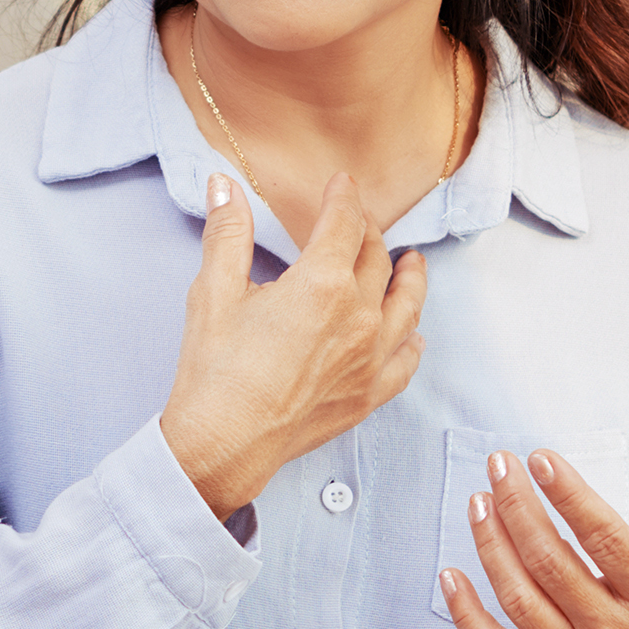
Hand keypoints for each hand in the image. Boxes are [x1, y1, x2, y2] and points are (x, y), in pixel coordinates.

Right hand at [159, 172, 427, 516]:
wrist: (225, 444)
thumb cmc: (217, 371)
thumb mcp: (214, 292)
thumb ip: (227, 233)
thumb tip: (223, 185)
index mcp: (322, 284)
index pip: (344, 224)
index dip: (343, 198)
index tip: (341, 185)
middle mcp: (359, 317)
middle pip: (376, 259)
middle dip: (368, 233)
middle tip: (359, 222)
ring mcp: (371, 359)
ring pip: (407, 305)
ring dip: (409, 278)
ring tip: (411, 263)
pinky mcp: (369, 394)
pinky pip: (407, 360)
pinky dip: (413, 340)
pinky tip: (414, 334)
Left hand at [437, 415, 628, 628]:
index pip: (604, 539)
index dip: (568, 496)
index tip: (540, 459)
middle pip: (552, 565)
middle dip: (519, 509)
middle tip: (499, 467)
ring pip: (521, 603)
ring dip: (492, 549)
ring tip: (479, 504)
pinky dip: (469, 618)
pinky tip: (451, 576)